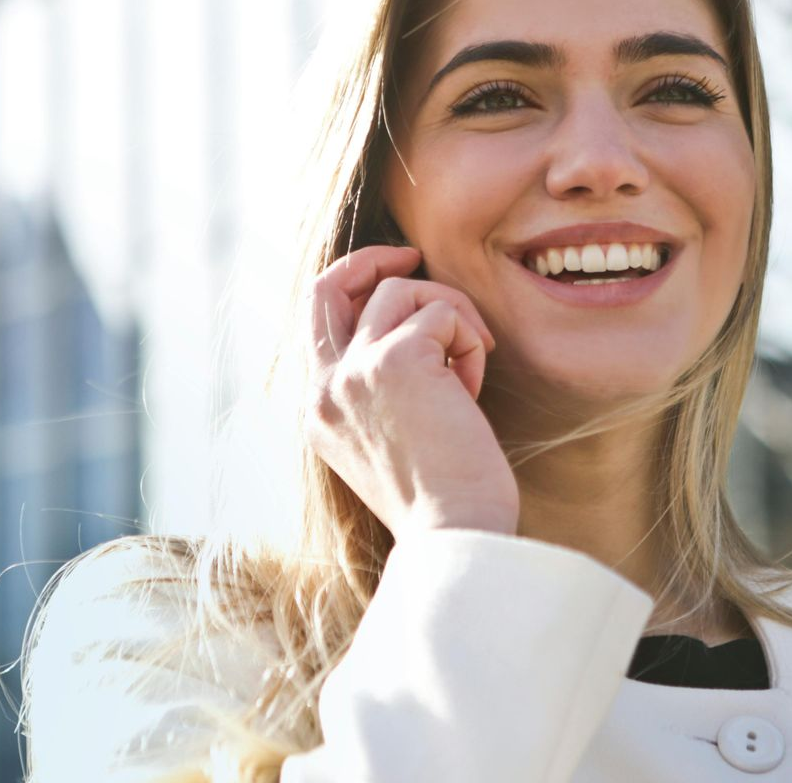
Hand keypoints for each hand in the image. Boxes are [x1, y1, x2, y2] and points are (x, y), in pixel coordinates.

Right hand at [304, 245, 518, 538]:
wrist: (456, 535)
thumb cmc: (443, 500)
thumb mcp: (391, 441)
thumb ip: (380, 390)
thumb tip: (414, 332)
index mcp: (318, 412)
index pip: (317, 321)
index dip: (355, 287)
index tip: (397, 278)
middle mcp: (324, 388)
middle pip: (328, 285)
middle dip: (372, 259)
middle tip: (414, 256)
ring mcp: (354, 372)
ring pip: (402, 292)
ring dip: (451, 316)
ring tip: (470, 367)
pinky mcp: (396, 360)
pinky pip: (443, 313)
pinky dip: (469, 340)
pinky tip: (474, 389)